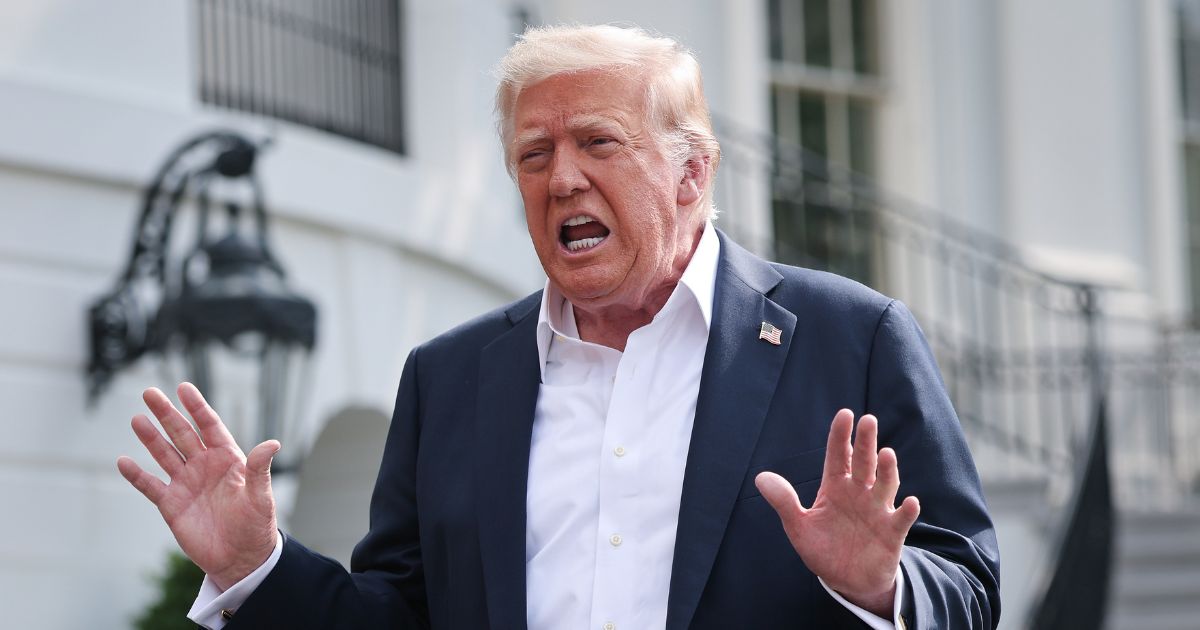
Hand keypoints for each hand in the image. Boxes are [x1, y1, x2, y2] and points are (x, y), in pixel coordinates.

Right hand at [116, 383, 280, 590]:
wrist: (240, 558)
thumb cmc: (256, 525)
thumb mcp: (260, 496)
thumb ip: (260, 469)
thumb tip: (273, 443)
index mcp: (227, 458)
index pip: (209, 426)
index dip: (197, 407)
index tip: (184, 387)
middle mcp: (204, 466)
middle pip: (182, 434)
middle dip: (167, 414)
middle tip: (150, 392)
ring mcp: (186, 483)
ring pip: (164, 454)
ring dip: (150, 438)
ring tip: (137, 419)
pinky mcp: (171, 505)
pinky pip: (151, 486)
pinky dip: (137, 475)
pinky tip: (123, 461)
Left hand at [755, 409, 919, 617]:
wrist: (846, 581)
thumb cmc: (824, 548)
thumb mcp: (798, 526)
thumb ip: (784, 502)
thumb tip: (760, 477)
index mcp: (836, 487)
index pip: (838, 455)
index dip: (840, 435)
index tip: (844, 414)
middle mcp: (859, 493)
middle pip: (863, 463)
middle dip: (865, 442)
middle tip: (868, 420)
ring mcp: (877, 511)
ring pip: (885, 485)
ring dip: (887, 471)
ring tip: (886, 454)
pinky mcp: (892, 533)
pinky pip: (901, 520)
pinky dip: (907, 511)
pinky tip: (911, 502)